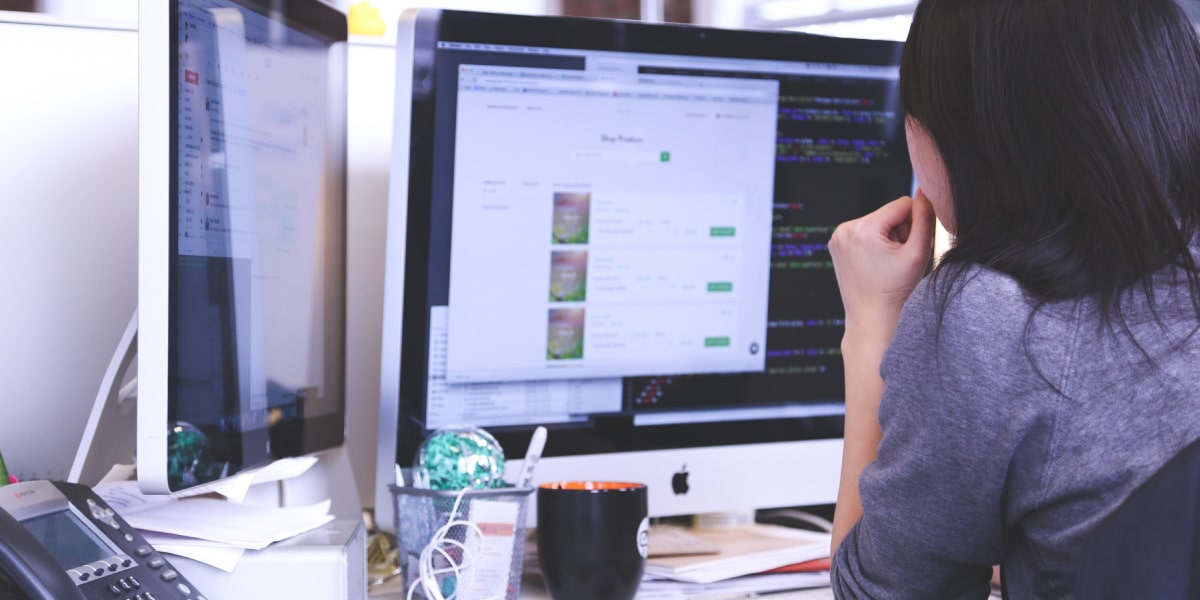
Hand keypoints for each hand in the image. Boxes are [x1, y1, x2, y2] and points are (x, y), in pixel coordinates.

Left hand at [829, 190, 935, 340]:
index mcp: (862, 229)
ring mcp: (837, 237)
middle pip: (888, 213)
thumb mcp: (918, 252)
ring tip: (887, 264)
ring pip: (877, 222)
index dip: (914, 223)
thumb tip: (926, 190)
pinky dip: (875, 243)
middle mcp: (844, 229)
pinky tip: (876, 264)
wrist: (871, 318)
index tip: (911, 247)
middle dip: (899, 232)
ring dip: (888, 238)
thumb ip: (925, 218)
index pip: (902, 204)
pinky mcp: (836, 244)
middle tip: (897, 260)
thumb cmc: (896, 290)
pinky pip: (865, 232)